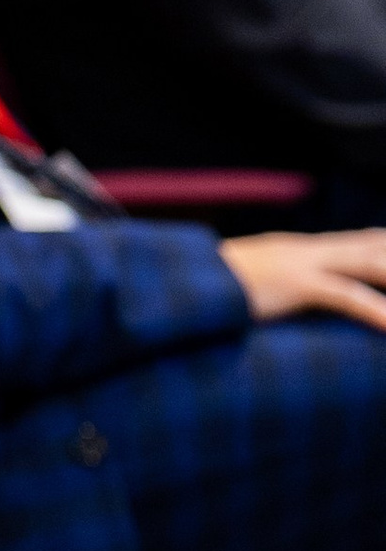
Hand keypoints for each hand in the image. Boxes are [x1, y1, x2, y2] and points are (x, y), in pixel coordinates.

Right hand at [219, 228, 385, 333]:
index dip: (380, 242)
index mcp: (295, 249)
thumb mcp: (243, 280)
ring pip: (366, 264)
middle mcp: (305, 250)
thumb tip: (270, 297)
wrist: (184, 281)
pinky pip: (345, 295)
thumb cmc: (206, 287)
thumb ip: (266, 282)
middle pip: (367, 247)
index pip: (351, 241)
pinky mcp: (296, 284)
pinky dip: (373, 309)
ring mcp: (302, 264)